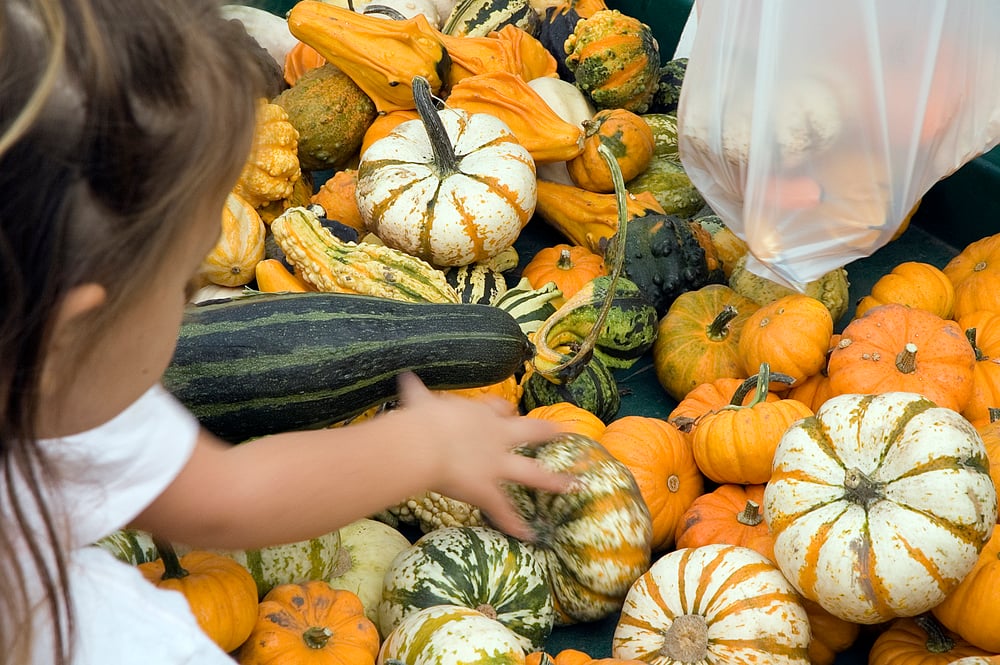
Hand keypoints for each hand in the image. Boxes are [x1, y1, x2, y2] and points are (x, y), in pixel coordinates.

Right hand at [396, 372, 571, 540]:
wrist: (425, 443)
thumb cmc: (422, 420)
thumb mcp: (420, 401)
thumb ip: (416, 392)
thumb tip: (406, 378)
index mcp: (480, 415)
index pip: (499, 409)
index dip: (505, 411)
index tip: (509, 411)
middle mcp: (496, 438)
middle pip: (530, 432)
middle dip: (546, 433)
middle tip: (561, 432)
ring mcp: (496, 465)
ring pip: (532, 473)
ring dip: (553, 482)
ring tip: (573, 486)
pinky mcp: (488, 490)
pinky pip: (504, 510)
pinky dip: (515, 524)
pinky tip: (528, 535)